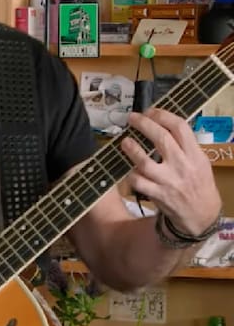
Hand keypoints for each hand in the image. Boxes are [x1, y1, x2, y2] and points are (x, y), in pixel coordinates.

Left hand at [122, 109, 221, 233]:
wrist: (201, 214)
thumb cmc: (198, 184)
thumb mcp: (200, 161)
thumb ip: (185, 146)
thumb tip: (162, 125)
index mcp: (195, 155)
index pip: (180, 127)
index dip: (163, 115)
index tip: (151, 111)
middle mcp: (182, 165)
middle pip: (161, 138)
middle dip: (144, 124)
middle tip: (132, 118)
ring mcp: (168, 181)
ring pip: (145, 162)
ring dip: (132, 149)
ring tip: (125, 141)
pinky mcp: (157, 195)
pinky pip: (138, 181)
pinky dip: (131, 173)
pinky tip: (128, 168)